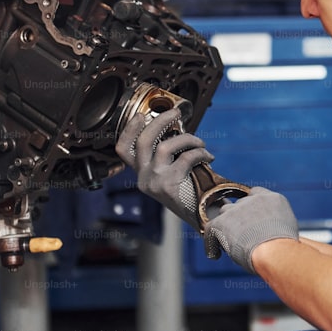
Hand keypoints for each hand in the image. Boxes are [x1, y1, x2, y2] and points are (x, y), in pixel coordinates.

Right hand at [115, 107, 211, 227]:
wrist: (204, 217)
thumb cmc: (192, 193)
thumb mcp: (170, 174)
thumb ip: (166, 157)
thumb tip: (175, 128)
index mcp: (141, 175)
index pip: (123, 150)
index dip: (129, 130)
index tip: (141, 116)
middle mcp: (143, 179)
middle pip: (143, 141)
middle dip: (160, 121)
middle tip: (176, 113)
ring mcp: (154, 182)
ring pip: (164, 146)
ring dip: (186, 138)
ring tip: (200, 142)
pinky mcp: (169, 185)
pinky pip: (184, 158)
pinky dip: (199, 152)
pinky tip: (208, 156)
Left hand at [205, 187, 298, 273]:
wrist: (274, 251)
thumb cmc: (285, 248)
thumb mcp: (288, 228)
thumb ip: (276, 222)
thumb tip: (267, 231)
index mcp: (272, 199)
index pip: (256, 194)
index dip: (251, 207)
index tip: (250, 219)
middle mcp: (252, 200)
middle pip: (239, 204)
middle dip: (239, 218)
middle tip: (242, 236)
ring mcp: (235, 209)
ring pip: (224, 214)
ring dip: (226, 227)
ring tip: (230, 244)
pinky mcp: (221, 222)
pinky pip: (210, 229)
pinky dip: (212, 243)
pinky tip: (215, 254)